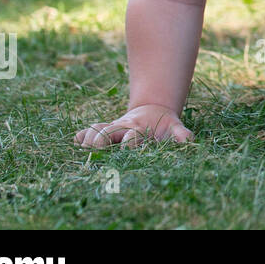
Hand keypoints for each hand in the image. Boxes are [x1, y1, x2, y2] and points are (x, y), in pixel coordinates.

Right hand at [74, 104, 192, 148]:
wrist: (153, 112)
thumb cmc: (164, 125)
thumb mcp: (174, 127)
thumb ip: (182, 134)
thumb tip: (189, 141)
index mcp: (140, 130)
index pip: (133, 137)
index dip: (130, 142)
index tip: (127, 148)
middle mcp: (123, 128)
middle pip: (108, 132)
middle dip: (101, 140)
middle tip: (94, 151)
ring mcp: (112, 128)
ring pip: (96, 129)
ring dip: (88, 138)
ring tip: (82, 149)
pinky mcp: (103, 129)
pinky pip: (88, 130)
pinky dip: (80, 135)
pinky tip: (75, 142)